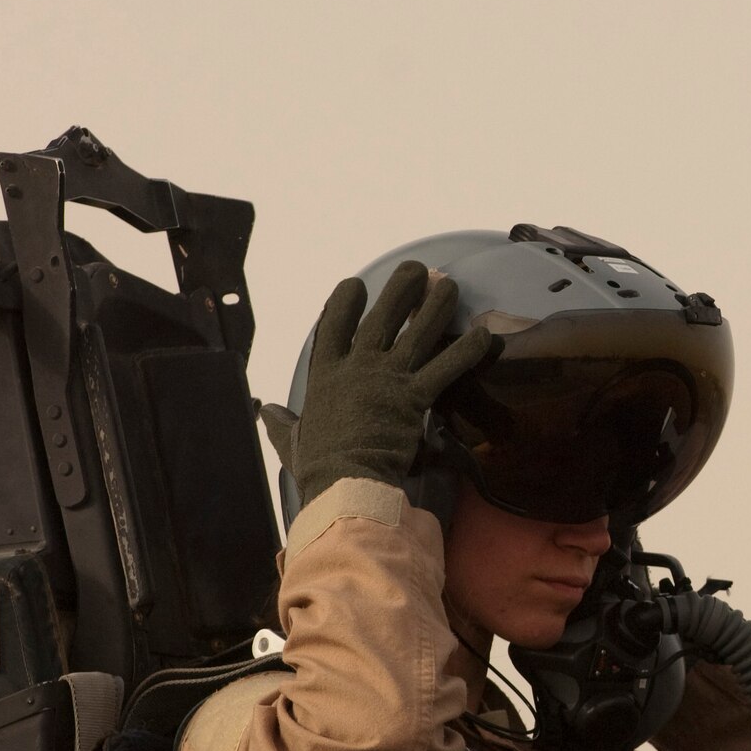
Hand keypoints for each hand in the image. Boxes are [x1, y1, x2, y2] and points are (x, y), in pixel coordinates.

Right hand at [259, 261, 492, 505]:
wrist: (344, 481)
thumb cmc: (316, 465)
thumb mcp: (289, 439)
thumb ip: (280, 422)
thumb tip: (266, 411)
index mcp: (324, 373)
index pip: (333, 324)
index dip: (345, 301)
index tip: (356, 284)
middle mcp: (357, 367)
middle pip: (382, 318)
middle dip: (400, 290)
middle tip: (417, 269)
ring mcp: (387, 379)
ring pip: (416, 334)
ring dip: (435, 307)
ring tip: (449, 285)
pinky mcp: (414, 397)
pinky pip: (445, 368)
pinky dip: (465, 351)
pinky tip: (485, 335)